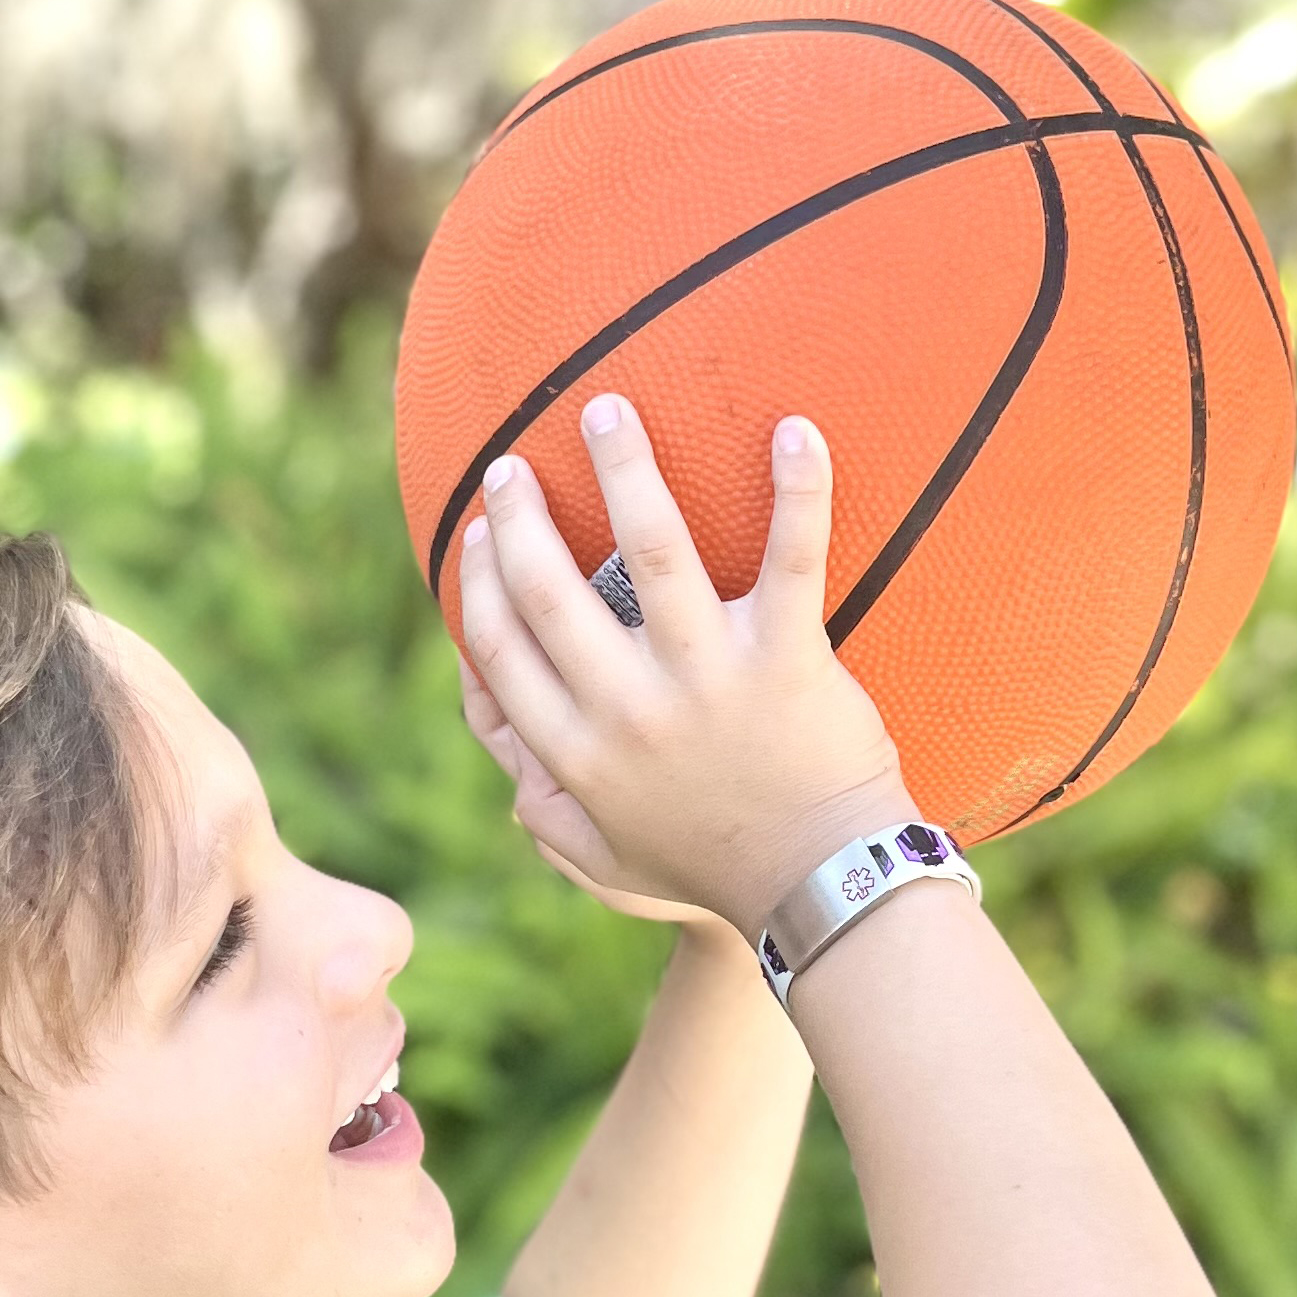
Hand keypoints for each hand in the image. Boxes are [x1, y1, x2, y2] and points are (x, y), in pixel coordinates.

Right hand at [458, 395, 916, 943]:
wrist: (820, 887)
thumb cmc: (716, 873)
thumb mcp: (612, 864)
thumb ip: (554, 821)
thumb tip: (512, 782)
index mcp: (578, 752)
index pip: (501, 648)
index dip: (478, 580)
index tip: (477, 535)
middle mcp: (630, 707)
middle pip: (551, 587)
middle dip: (521, 514)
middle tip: (513, 463)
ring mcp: (708, 676)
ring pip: (653, 547)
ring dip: (624, 466)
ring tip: (608, 410)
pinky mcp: (786, 657)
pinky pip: (792, 555)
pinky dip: (799, 488)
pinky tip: (793, 427)